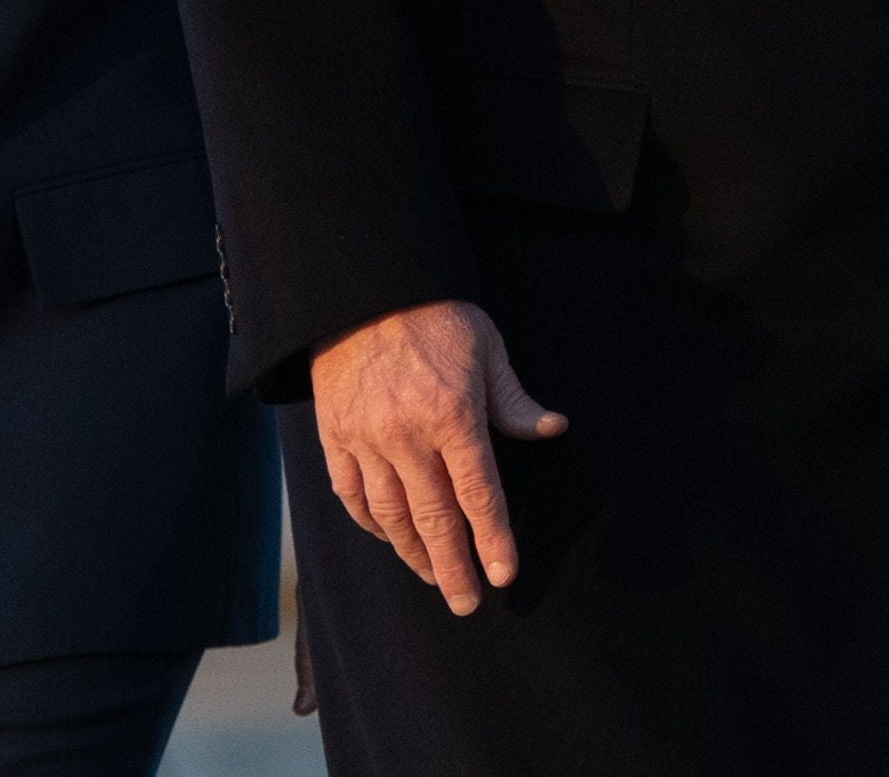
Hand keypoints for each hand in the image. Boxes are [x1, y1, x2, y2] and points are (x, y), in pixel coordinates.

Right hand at [310, 299, 566, 615]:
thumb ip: (515, 400)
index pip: (478, 495)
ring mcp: (366, 438)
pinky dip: (369, 522)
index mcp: (452, 415)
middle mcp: (407, 435)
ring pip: (390, 515)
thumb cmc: (434, 315)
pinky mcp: (334, 434)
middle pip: (433, 519)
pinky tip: (388, 537)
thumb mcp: (487, 349)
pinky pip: (350, 493)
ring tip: (432, 577)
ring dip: (413, 553)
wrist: (362, 286)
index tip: (502, 576)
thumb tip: (554, 429)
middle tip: (465, 602)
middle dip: (452, 567)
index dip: (492, 540)